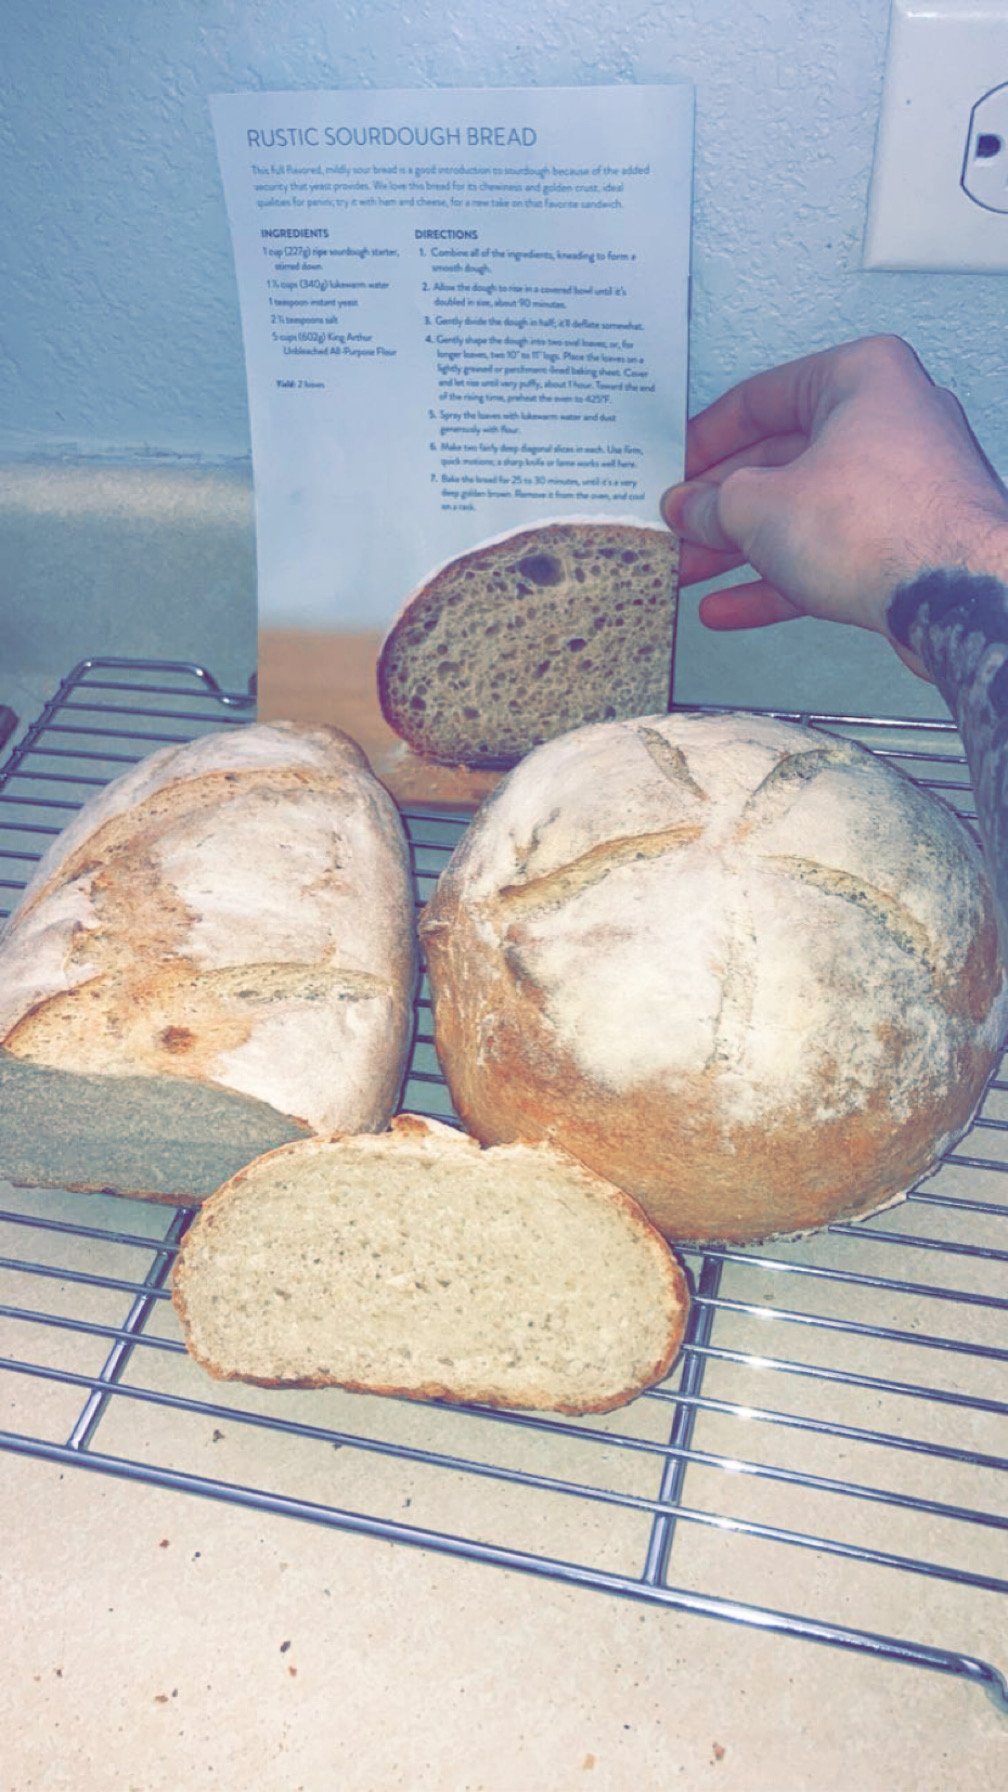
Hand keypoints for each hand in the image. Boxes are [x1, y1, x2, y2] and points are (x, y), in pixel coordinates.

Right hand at [660, 335, 1007, 677]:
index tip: (678, 467)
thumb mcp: (758, 505)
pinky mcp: (908, 540)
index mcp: (862, 376)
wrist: (956, 596)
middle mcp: (891, 419)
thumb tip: (690, 507)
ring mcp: (904, 484)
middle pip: (781, 459)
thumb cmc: (888, 526)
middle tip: (682, 523)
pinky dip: (779, 576)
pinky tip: (734, 603)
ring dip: (741, 547)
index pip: (760, 398)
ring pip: (802, 511)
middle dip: (721, 502)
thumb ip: (711, 503)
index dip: (705, 439)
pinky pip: (829, 552)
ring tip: (694, 568)